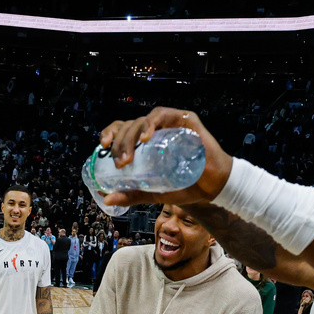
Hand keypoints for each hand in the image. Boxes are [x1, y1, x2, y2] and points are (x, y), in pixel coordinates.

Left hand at [98, 106, 233, 208]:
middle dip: (119, 143)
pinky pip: (162, 115)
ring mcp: (168, 123)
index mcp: (144, 143)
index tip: (102, 147)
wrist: (211, 187)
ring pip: (142, 120)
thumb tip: (107, 198)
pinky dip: (150, 124)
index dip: (109, 134)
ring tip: (128, 157)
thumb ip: (131, 194)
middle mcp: (154, 130)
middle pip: (129, 126)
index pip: (121, 130)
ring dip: (131, 136)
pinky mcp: (184, 120)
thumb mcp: (151, 192)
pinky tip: (146, 138)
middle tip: (119, 163)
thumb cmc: (183, 186)